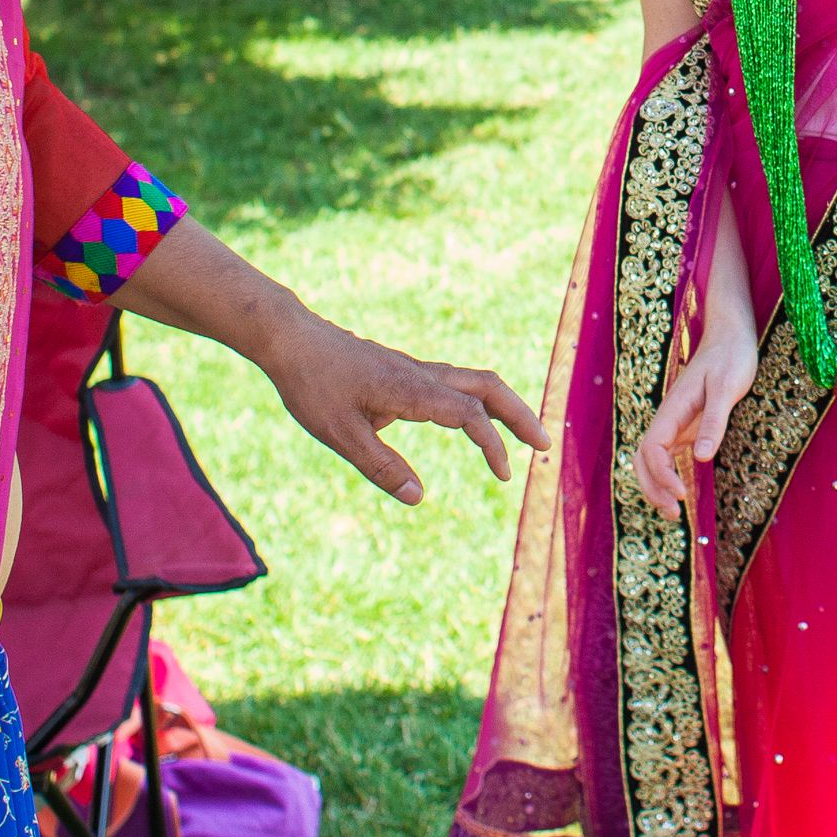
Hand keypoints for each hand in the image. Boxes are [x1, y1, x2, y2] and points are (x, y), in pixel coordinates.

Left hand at [254, 311, 548, 505]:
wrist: (291, 339)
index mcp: (411, 390)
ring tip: (520, 435)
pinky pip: (453, 383)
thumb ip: (381, 466)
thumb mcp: (340, 434)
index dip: (492, 445)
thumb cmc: (312, 386)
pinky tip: (472, 421)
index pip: (470, 414)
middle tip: (545, 445)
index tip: (502, 476)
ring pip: (473, 381)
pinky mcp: (403, 371)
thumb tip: (419, 497)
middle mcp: (420, 375)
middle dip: (520, 415)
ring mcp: (413, 370)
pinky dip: (477, 401)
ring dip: (502, 406)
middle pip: (487, 385)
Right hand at [630, 313, 758, 520]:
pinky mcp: (687, 425)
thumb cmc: (731, 357)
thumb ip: (714, 421)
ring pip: (652, 459)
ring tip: (674, 512)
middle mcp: (669, 418)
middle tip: (673, 515)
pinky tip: (682, 492)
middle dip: (652, 488)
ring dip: (656, 485)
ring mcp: (676, 422)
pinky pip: (669, 455)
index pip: (653, 449)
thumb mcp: (727, 388)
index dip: (661, 475)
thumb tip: (701, 457)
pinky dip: (668, 476)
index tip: (681, 494)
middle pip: (643, 458)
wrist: (731, 335)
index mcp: (673, 408)